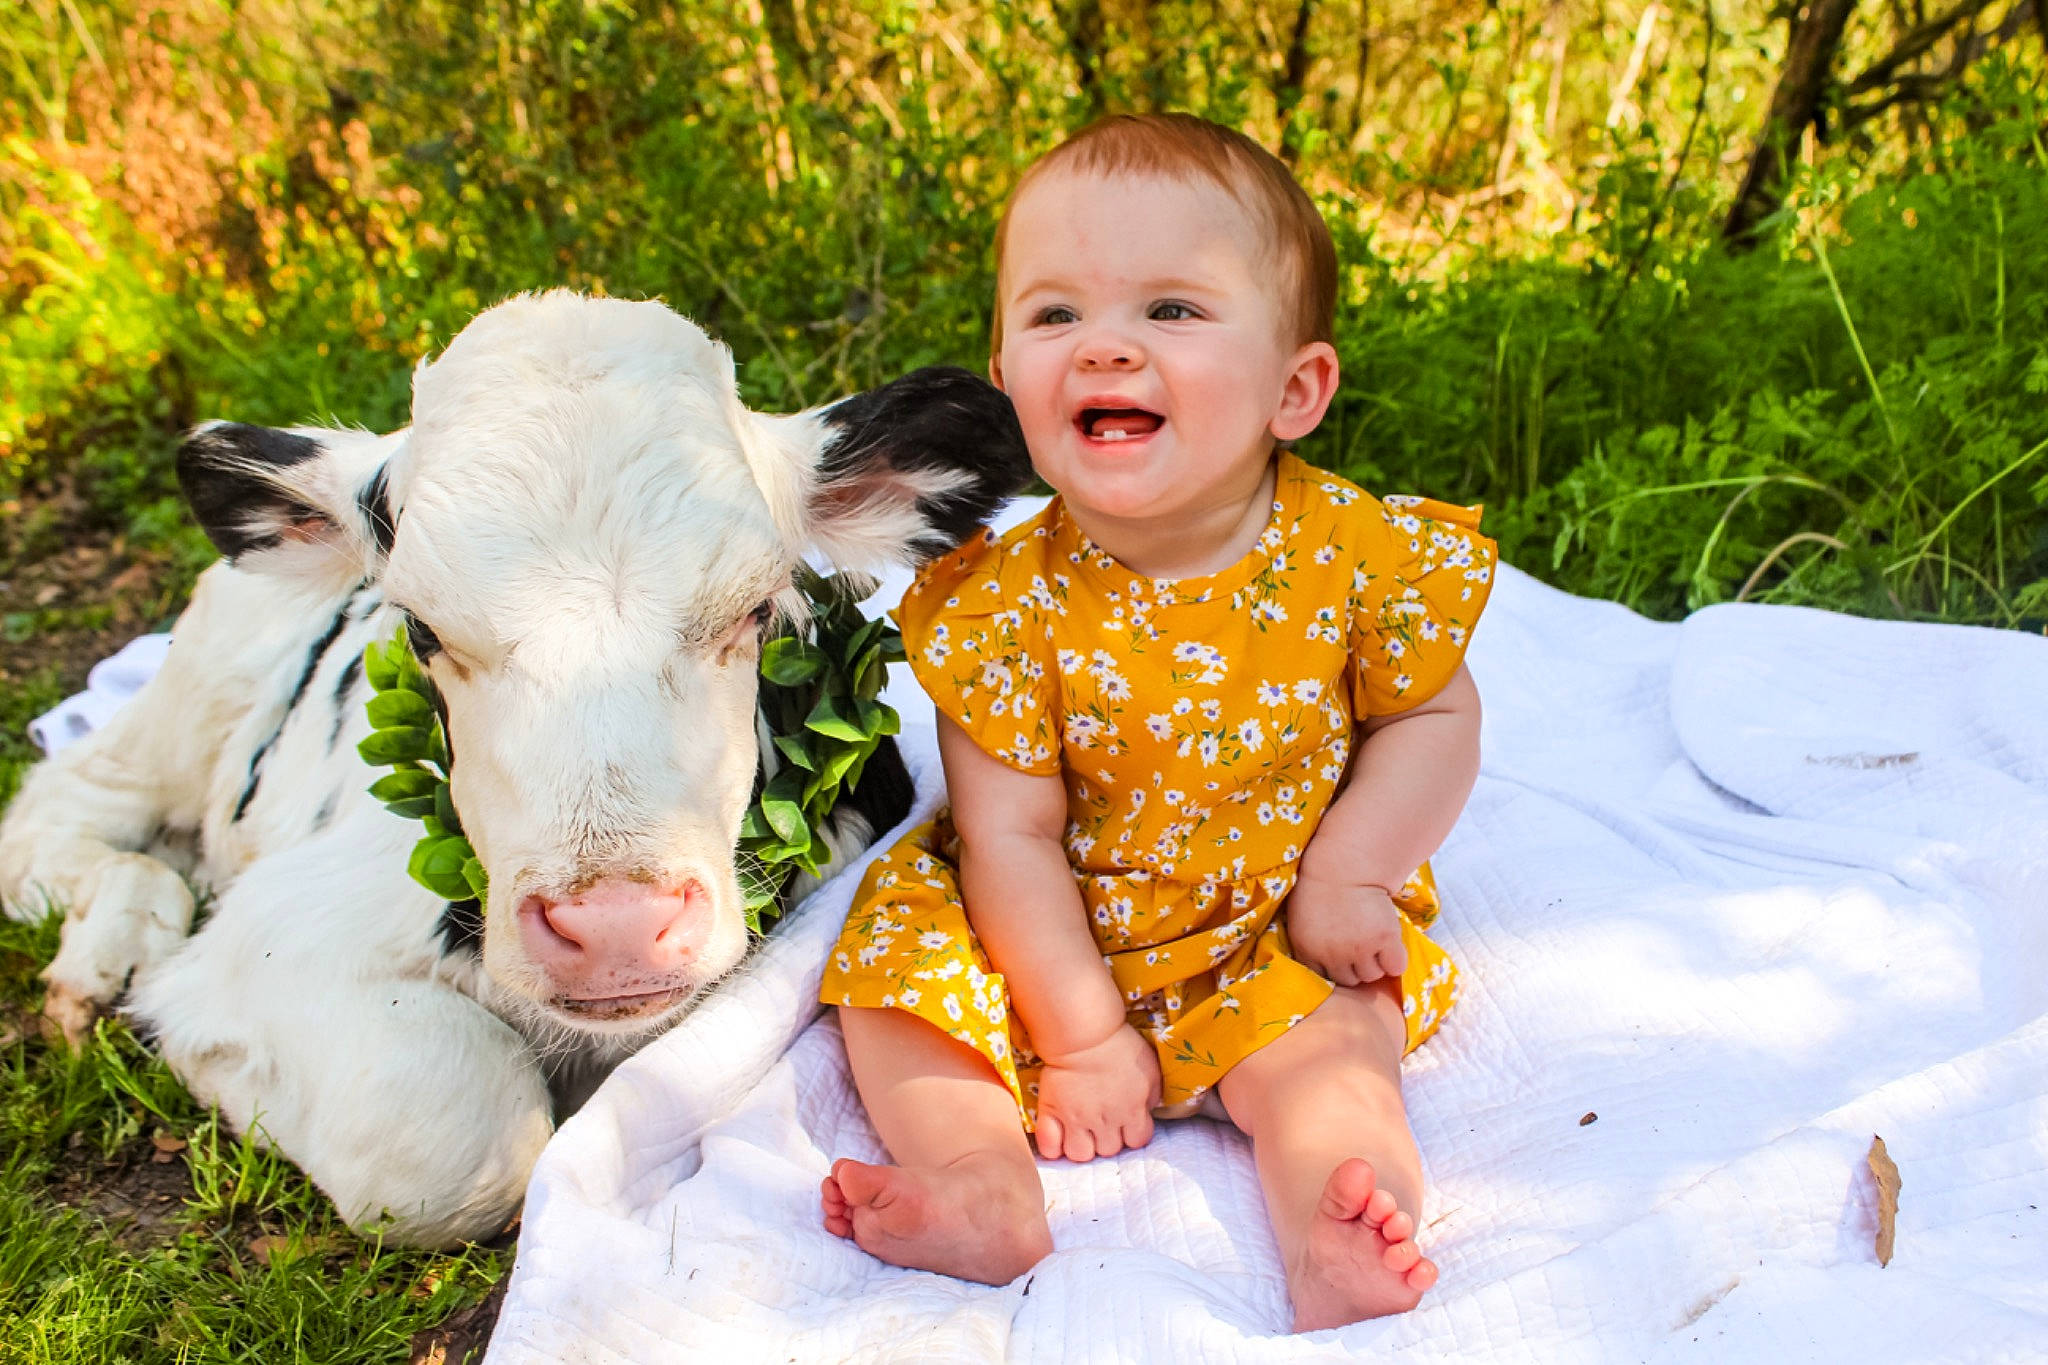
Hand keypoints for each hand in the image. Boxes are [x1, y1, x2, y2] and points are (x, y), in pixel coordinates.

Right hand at [1033, 1023, 1161, 1161]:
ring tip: (1081, 1131)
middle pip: (1109, 1150)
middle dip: (1108, 1138)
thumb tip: (1147, 1111)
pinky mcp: (1052, 1113)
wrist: (1084, 1034)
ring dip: (1082, 1145)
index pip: (1138, 1141)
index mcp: (1131, 1112)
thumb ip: (1152, 1096)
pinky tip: (1059, 1139)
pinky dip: (1054, 1147)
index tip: (1128, 1120)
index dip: (1134, 1132)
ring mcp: (1076, 1120)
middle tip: (1103, 1121)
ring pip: (1080, 1154)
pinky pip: (1050, 1146)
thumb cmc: (1120, 1047)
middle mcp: (1105, 1122)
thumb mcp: (1150, 1069)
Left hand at [1288, 862, 1408, 987]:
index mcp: (1307, 952)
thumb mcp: (1301, 922)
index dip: (1336, 968)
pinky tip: (1389, 943)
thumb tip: (1325, 974)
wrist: (1345, 865)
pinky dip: (1395, 958)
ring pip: (1373, 974)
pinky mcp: (1384, 938)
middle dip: (1356, 965)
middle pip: (1352, 980)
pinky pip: (1395, 966)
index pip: (1326, 980)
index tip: (1342, 955)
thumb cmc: (1322, 890)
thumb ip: (1310, 950)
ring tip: (1373, 938)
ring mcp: (1359, 948)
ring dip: (1376, 961)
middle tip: (1360, 943)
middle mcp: (1332, 955)